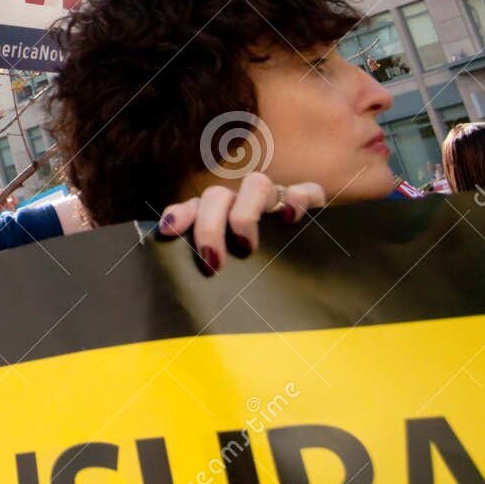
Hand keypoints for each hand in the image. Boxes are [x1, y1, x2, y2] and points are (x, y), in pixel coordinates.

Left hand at [156, 173, 324, 273]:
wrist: (316, 267)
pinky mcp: (309, 201)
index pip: (193, 207)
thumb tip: (181, 298)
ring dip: (245, 214)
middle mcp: (242, 203)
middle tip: (213, 264)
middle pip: (217, 196)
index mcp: (219, 216)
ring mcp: (275, 200)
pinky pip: (304, 190)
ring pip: (255, 184)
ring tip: (246, 247)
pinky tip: (290, 218)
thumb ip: (211, 271)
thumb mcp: (232, 276)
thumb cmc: (263, 277)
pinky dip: (296, 199)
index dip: (179, 215)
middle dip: (209, 227)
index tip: (167, 231)